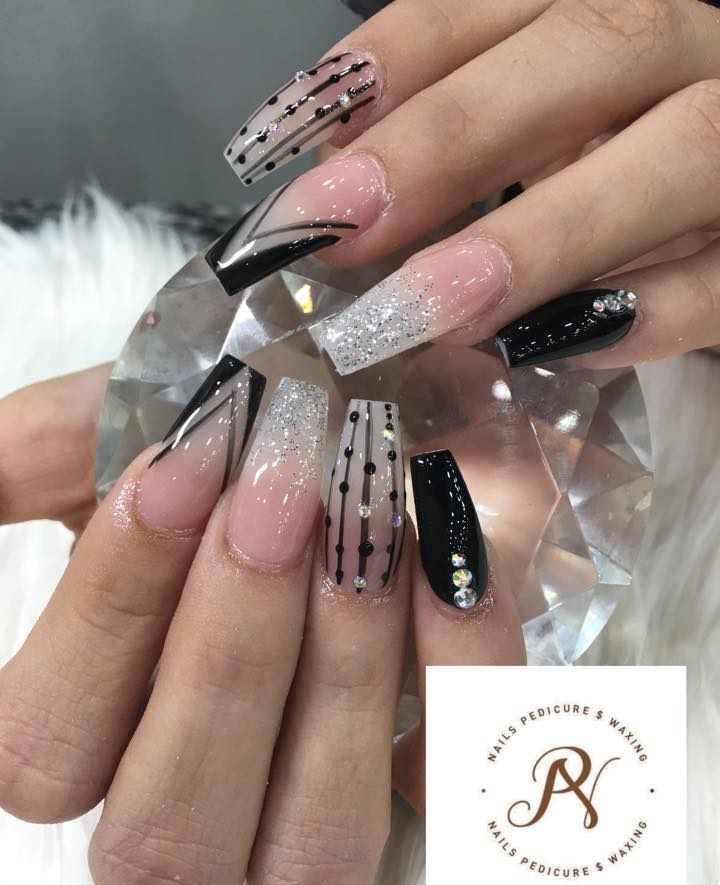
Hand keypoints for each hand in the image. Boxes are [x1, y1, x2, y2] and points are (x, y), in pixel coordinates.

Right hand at [0, 366, 523, 884]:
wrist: (416, 397)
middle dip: (223, 659)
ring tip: (365, 536)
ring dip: (337, 683)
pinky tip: (450, 561)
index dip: (107, 618)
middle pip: (163, 841)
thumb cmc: (276, 418)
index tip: (183, 470)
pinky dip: (461, 672)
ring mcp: (330, 800)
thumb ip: (63, 441)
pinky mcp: (448, 772)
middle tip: (278, 504)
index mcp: (110, 714)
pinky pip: (460, 788)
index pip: (45, 751)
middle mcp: (206, 791)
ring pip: (308, 861)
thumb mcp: (165, 409)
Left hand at [226, 0, 719, 371]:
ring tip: (427, 304)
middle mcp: (698, 52)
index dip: (402, 56)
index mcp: (621, 18)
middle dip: (454, 137)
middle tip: (339, 225)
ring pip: (687, 149)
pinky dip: (644, 313)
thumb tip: (335, 173)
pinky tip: (542, 347)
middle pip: (600, 45)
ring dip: (546, 230)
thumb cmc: (620, 182)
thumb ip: (459, 139)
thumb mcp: (541, 140)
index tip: (290, 139)